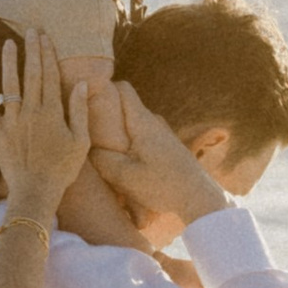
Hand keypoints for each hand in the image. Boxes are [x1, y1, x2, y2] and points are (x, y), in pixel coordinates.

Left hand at [0, 31, 89, 219]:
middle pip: (31, 74)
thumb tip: (80, 83)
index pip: (50, 75)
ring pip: (9, 85)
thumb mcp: (81, 141)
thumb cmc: (62, 169)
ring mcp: (12, 121)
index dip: (47, 53)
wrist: (35, 192)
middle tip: (30, 30)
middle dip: (31, 50)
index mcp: (52, 112)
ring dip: (9, 62)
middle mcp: (31, 111)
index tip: (45, 36)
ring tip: (8, 43)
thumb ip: (79, 110)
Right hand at [88, 82, 229, 239]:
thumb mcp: (125, 177)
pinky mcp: (167, 148)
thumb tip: (89, 149)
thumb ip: (102, 160)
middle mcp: (155, 122)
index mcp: (143, 122)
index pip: (123, 89)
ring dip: (120, 135)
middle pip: (126, 108)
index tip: (89, 100)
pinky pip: (143, 138)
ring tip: (107, 153)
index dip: (105, 89)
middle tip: (91, 134)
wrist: (198, 198)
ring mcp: (163, 134)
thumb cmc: (163, 186)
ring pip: (134, 125)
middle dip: (108, 117)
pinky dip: (132, 145)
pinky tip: (127, 165)